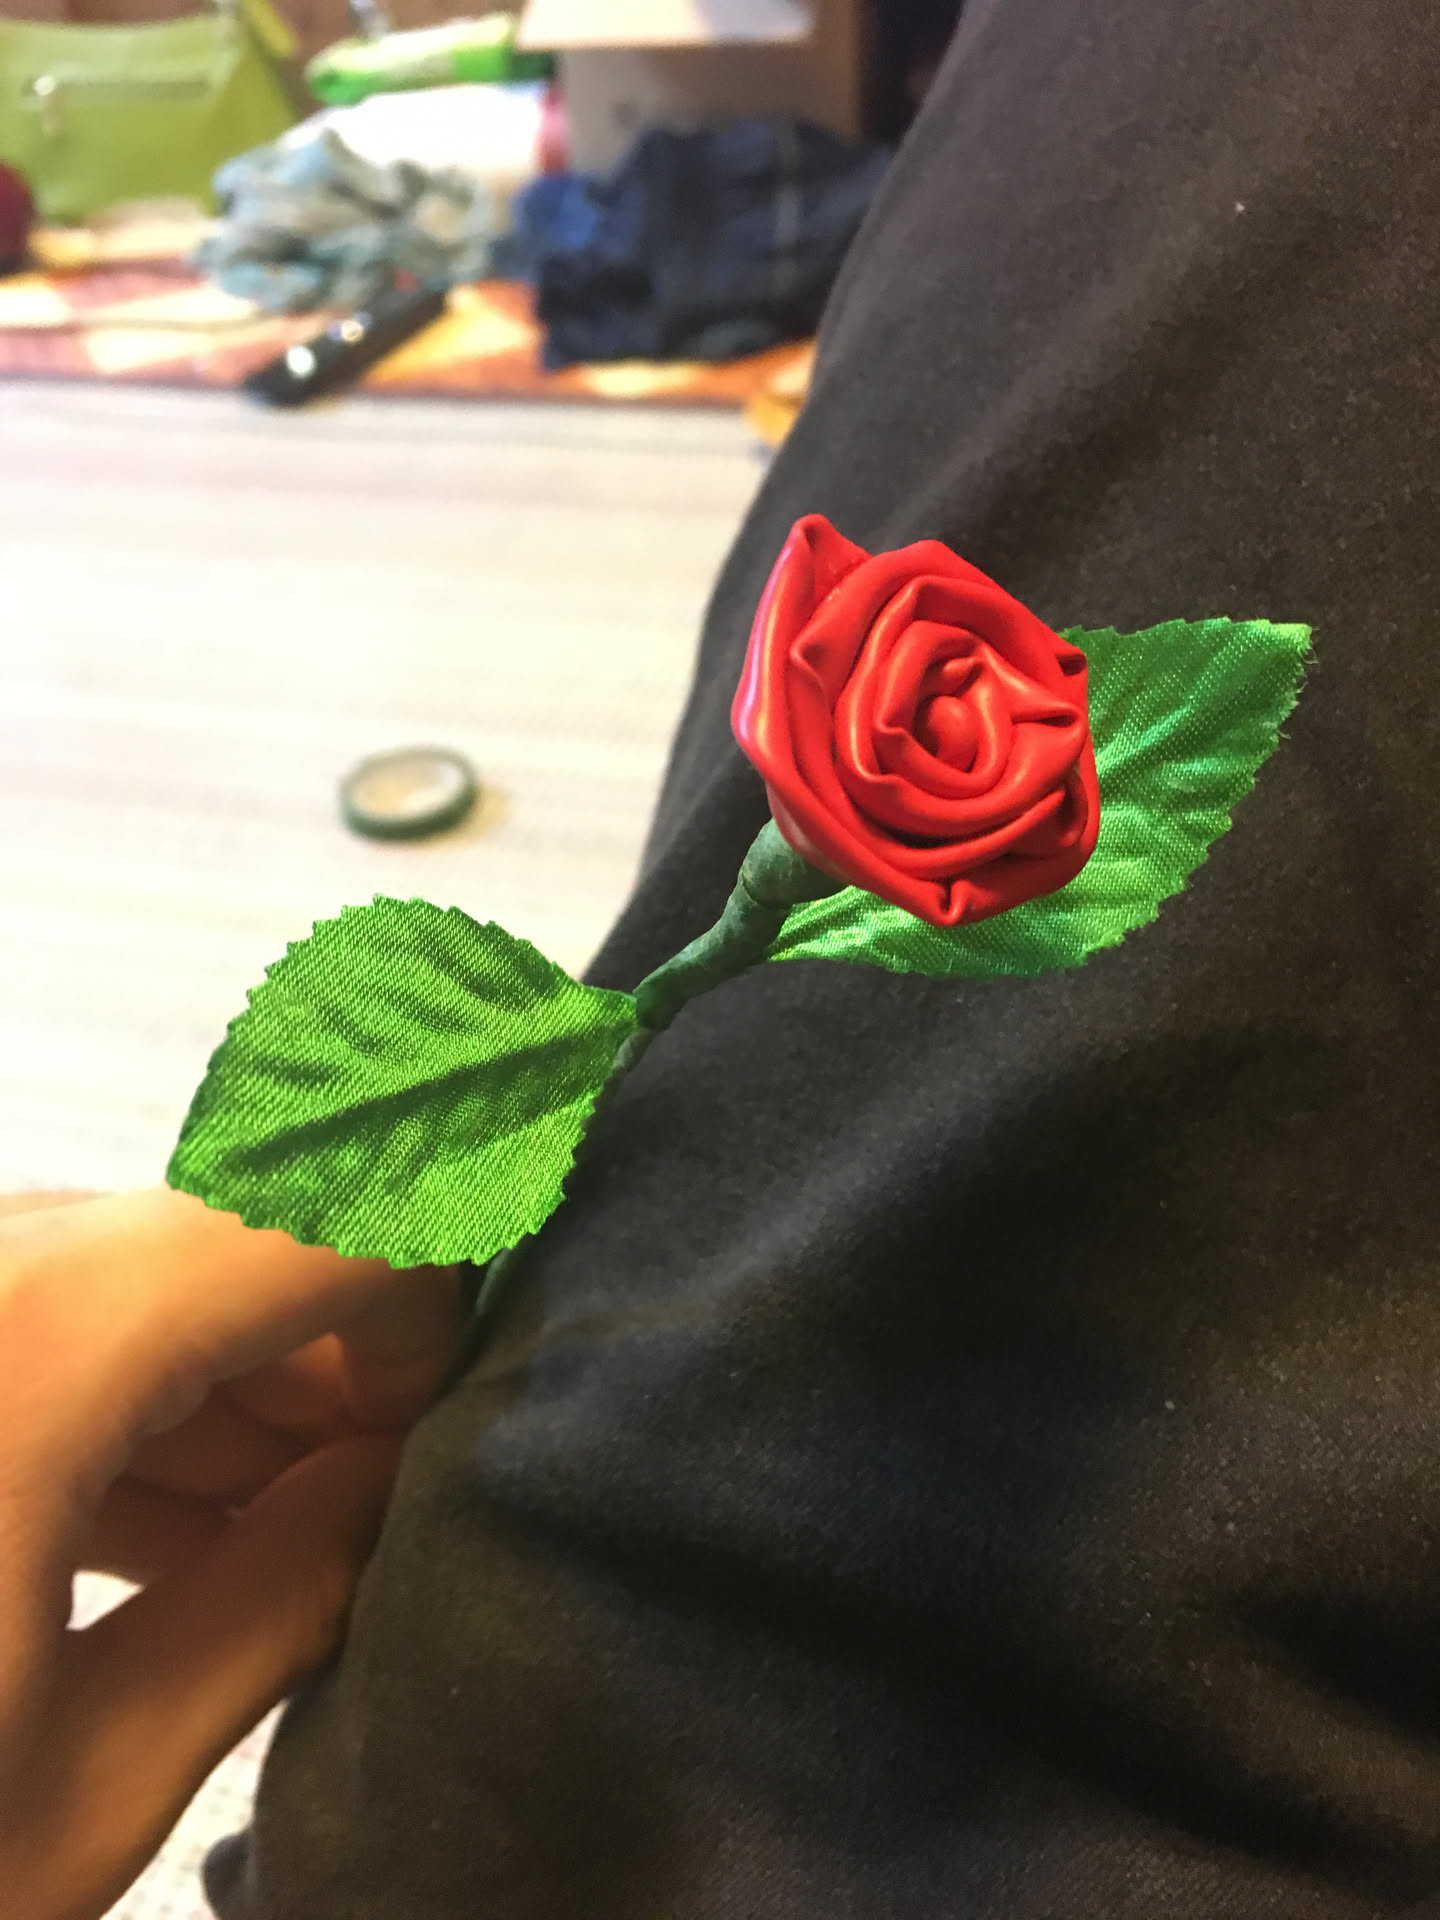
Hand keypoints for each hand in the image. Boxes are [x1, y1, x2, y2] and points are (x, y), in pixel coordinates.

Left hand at [0, 1187, 462, 1919]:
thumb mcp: (82, 1783)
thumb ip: (285, 1595)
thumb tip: (387, 1484)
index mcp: (38, 1340)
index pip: (338, 1215)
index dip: (433, 1305)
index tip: (450, 1426)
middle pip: (239, 1246)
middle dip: (334, 1367)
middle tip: (361, 1521)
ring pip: (148, 1280)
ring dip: (228, 1395)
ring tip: (242, 1561)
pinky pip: (53, 1315)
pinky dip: (123, 1405)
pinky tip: (123, 1543)